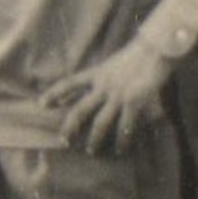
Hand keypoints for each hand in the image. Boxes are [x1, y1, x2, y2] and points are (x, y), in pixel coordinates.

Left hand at [43, 38, 170, 155]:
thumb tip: (93, 90)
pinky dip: (122, 140)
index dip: (54, 93)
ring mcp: (117, 94)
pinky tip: (120, 149)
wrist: (156, 48)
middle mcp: (103, 85)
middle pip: (80, 109)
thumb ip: (101, 77)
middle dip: (70, 126)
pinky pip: (124, 126)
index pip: (69, 83)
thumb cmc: (137, 55)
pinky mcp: (133, 101)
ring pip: (100, 122)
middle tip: (64, 141)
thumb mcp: (112, 63)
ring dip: (95, 138)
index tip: (41, 104)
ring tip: (91, 150)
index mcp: (96, 73)